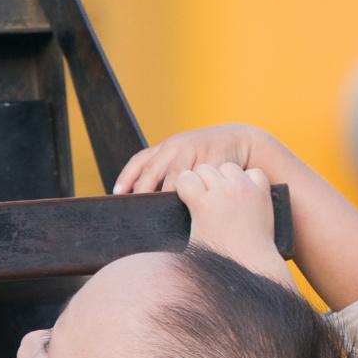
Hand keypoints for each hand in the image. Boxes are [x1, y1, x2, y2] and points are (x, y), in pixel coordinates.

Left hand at [115, 122, 294, 196]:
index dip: (127, 177)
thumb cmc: (207, 154)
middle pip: (154, 170)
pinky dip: (192, 196)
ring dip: (166, 196)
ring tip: (158, 216)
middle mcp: (178, 146)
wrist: (240, 141)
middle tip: (135, 212)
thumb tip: (136, 195)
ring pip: (175, 178)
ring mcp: (197, 152)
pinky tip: (189, 209)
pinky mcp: (214, 161)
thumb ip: (163, 169)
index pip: (141, 160)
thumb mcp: (184, 155)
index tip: (117, 194)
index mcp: (168, 146)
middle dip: (143, 191)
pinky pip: (200, 182)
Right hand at [171, 162, 289, 282]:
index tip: (187, 199)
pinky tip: (243, 193)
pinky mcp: (262, 192)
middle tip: (205, 200)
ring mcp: (245, 189)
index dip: (184, 188)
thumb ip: (175, 222)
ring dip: (224, 178)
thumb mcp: (190, 239)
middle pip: (204, 169)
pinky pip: (253, 172)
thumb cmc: (217, 258)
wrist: (252, 265)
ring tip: (224, 195)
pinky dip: (248, 180)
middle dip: (202, 182)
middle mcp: (224, 192)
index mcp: (203, 204)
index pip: (184, 177)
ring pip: (227, 166)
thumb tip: (153, 221)